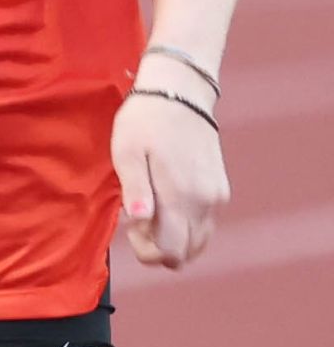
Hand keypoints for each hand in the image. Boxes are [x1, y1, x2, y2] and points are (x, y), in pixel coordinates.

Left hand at [112, 84, 227, 268]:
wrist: (179, 93)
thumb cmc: (144, 122)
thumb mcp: (127, 154)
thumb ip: (135, 191)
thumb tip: (141, 221)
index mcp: (181, 196)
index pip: (171, 252)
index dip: (147, 251)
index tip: (131, 228)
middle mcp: (205, 202)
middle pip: (186, 253)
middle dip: (158, 247)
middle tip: (137, 219)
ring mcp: (216, 196)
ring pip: (198, 240)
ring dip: (173, 237)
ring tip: (150, 209)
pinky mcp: (220, 188)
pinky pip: (204, 222)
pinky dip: (185, 224)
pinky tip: (165, 200)